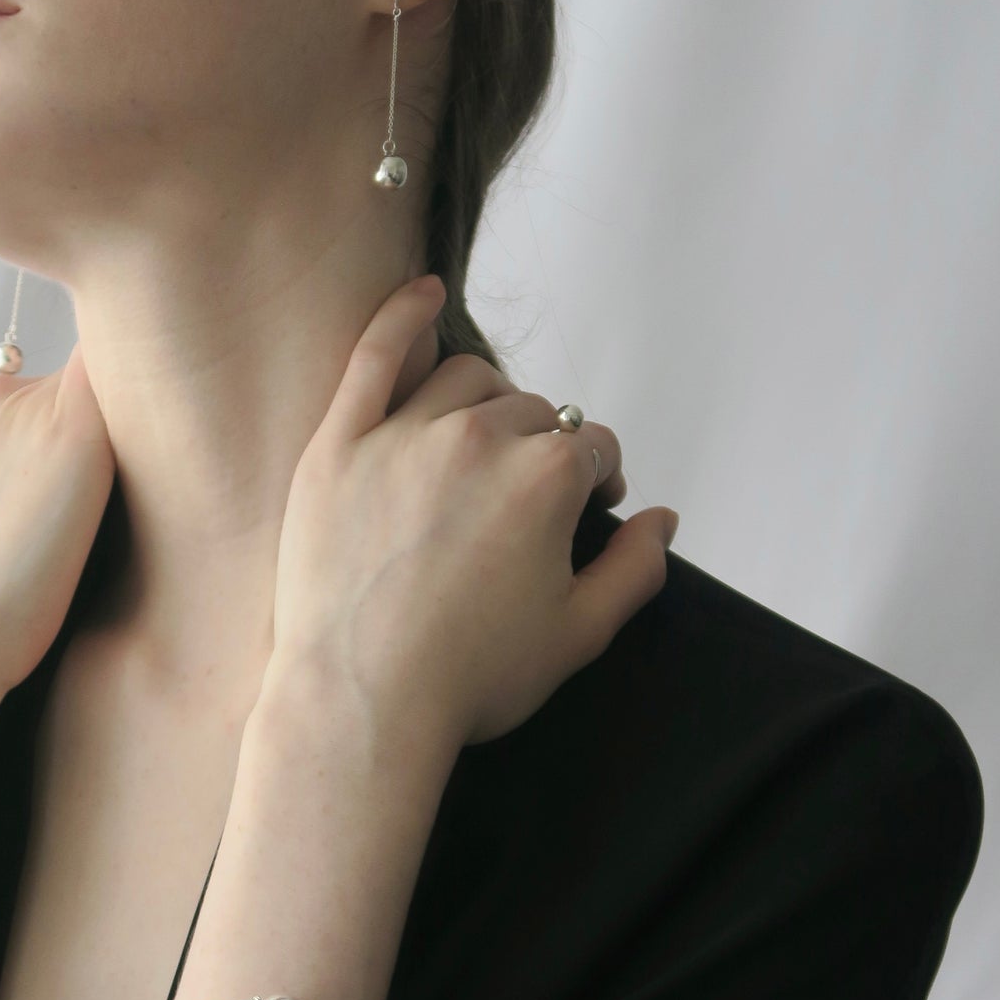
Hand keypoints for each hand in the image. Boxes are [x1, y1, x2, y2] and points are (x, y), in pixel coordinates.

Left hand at [268, 275, 676, 752]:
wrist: (362, 702)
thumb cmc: (468, 678)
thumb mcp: (578, 635)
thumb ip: (634, 569)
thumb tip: (662, 522)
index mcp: (547, 476)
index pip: (592, 448)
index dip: (596, 480)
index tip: (585, 511)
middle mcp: (480, 436)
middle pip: (530, 413)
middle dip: (540, 449)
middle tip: (523, 501)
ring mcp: (403, 434)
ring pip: (465, 379)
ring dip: (487, 400)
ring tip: (480, 443)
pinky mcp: (338, 444)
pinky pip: (373, 355)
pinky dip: (402, 316)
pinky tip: (422, 297)